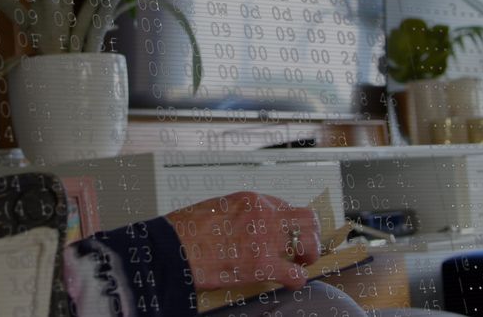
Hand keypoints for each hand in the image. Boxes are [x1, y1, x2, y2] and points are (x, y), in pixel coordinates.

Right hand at [164, 191, 320, 291]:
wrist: (173, 249)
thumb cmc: (184, 232)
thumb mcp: (214, 209)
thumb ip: (236, 215)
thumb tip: (244, 228)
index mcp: (250, 200)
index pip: (284, 206)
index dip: (287, 223)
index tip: (285, 233)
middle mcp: (264, 215)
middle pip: (306, 218)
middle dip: (308, 234)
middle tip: (301, 248)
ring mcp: (266, 240)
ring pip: (309, 242)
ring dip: (309, 254)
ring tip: (300, 263)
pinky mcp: (263, 266)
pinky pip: (296, 273)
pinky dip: (297, 280)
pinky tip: (289, 282)